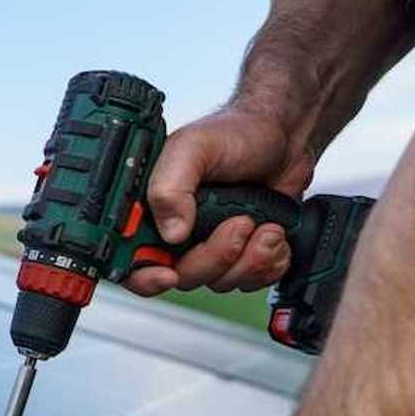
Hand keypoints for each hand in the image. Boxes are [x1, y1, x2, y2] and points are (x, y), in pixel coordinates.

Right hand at [126, 106, 314, 296]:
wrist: (284, 136)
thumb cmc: (237, 133)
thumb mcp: (194, 147)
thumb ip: (171, 186)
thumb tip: (171, 231)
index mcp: (152, 208)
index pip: (130, 259)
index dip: (144, 275)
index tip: (167, 274)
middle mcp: (176, 231)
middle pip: (181, 277)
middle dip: (215, 258)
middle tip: (238, 224)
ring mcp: (209, 244)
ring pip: (218, 282)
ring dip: (249, 259)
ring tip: (263, 223)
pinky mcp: (241, 253)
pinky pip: (248, 282)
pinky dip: (267, 264)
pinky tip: (271, 234)